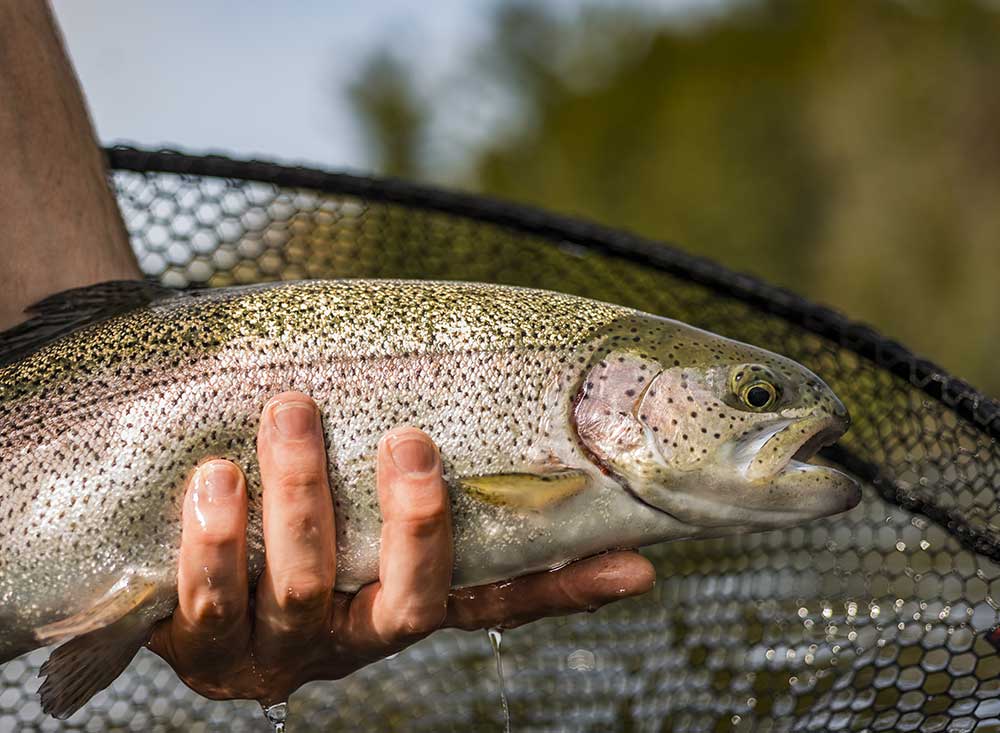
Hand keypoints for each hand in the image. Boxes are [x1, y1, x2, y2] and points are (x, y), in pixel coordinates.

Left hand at [148, 391, 654, 703]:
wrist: (161, 503)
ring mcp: (279, 648)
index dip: (566, 590)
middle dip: (413, 527)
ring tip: (291, 414)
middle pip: (406, 604)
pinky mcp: (202, 647)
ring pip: (302, 591)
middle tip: (407, 440)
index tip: (633, 563)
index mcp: (403, 599)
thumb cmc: (281, 482)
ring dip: (302, 502)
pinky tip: (215, 478)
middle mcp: (355, 636)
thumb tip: (497, 383)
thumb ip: (406, 448)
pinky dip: (215, 542)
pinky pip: (206, 604)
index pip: (501, 603)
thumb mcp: (347, 470)